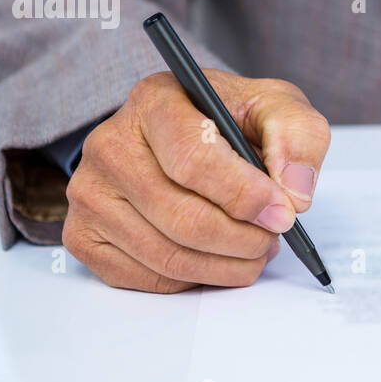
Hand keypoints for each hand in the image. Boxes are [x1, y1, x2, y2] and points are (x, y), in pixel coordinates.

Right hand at [62, 70, 330, 291]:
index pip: (194, 159)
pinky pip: (146, 278)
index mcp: (154, 102)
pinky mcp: (83, 235)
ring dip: (226, 266)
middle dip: (242, 240)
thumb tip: (293, 192)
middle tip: (273, 239)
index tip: (283, 214)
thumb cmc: (230, 121)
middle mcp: (109, 145)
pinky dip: (194, 280)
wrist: (188, 135)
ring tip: (254, 250)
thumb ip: (297, 136)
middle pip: (182, 217)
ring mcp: (89, 193)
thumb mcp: (275, 107)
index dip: (245, 195)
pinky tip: (216, 259)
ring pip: (166, 255)